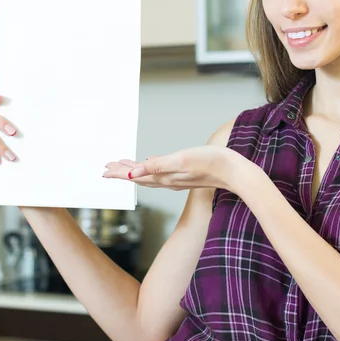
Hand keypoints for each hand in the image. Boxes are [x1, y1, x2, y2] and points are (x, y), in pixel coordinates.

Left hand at [103, 146, 244, 190]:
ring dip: (135, 170)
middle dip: (123, 172)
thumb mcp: (181, 160)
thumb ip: (157, 165)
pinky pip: (163, 172)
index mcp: (165, 176)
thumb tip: (132, 173)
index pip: (135, 175)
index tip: (104, 170)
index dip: (119, 173)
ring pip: (150, 175)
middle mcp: (169, 180)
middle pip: (140, 176)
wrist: (235, 172)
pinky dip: (152, 166)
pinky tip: (152, 160)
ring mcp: (178, 179)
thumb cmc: (212, 162)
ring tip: (124, 165)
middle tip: (107, 167)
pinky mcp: (187, 175)